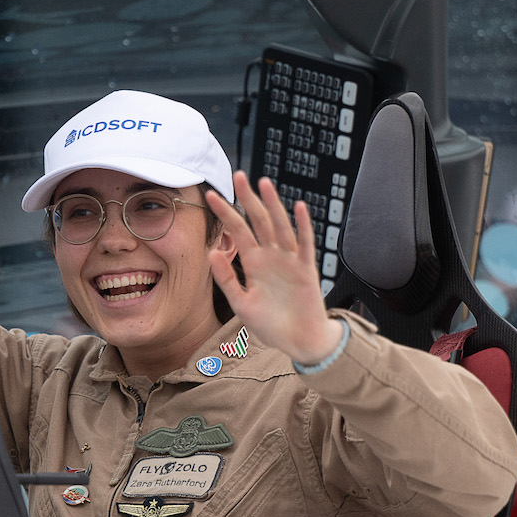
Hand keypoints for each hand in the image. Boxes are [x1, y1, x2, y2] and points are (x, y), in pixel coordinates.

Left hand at [205, 171, 343, 363]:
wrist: (298, 342)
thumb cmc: (271, 324)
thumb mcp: (240, 303)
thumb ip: (225, 279)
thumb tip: (210, 252)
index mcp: (253, 262)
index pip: (237, 231)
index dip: (225, 213)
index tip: (210, 196)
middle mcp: (271, 256)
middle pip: (258, 220)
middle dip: (248, 198)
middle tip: (237, 174)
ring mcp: (289, 260)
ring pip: (280, 226)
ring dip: (273, 204)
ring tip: (263, 183)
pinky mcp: (306, 270)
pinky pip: (305, 244)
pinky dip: (303, 226)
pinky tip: (299, 207)